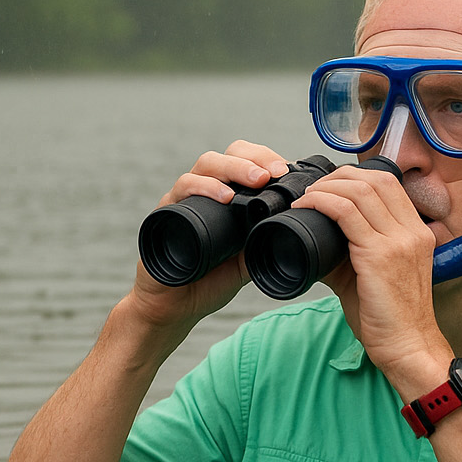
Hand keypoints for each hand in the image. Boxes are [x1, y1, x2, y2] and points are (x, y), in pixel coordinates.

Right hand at [127, 141, 288, 330]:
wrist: (174, 306)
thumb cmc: (209, 281)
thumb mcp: (247, 261)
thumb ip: (265, 243)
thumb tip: (295, 231)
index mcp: (228, 196)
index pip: (247, 160)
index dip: (266, 158)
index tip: (286, 170)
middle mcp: (205, 191)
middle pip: (228, 154)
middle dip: (254, 158)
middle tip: (275, 172)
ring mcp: (185, 199)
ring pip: (206, 164)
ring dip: (234, 168)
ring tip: (257, 180)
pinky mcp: (166, 212)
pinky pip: (183, 190)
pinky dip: (204, 187)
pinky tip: (224, 197)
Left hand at [292, 165, 451, 394]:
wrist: (407, 347)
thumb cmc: (391, 319)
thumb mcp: (374, 276)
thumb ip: (351, 253)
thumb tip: (316, 239)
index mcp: (417, 233)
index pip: (389, 183)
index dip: (355, 177)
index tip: (331, 186)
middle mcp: (412, 231)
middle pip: (376, 179)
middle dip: (339, 176)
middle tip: (314, 189)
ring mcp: (399, 241)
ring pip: (360, 191)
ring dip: (327, 188)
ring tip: (307, 198)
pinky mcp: (380, 255)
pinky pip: (346, 213)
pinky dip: (322, 203)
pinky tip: (307, 208)